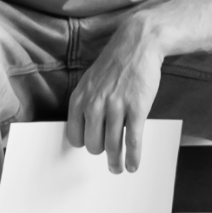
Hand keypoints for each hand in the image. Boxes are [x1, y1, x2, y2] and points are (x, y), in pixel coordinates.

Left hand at [68, 28, 166, 173]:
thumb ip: (85, 104)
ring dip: (116, 162)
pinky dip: (133, 157)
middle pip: (93, 144)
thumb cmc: (114, 65)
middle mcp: (94, 105)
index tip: (91, 148)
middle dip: (101, 152)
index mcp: (79, 99)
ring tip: (119, 168)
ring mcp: (115, 107)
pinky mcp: (137, 108)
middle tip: (109, 156)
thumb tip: (86, 129)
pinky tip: (133, 164)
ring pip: (113, 146)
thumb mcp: (89, 82)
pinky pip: (133, 141)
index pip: (74, 135)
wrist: (137, 45)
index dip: (84, 144)